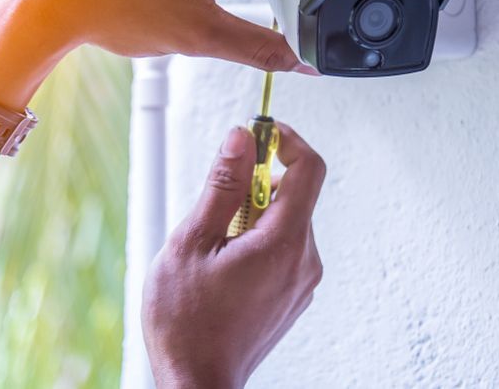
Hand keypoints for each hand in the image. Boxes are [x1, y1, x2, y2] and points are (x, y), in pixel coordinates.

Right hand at [142, 124, 325, 388]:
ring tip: (213, 242)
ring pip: (287, 222)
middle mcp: (304, 261)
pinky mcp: (294, 295)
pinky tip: (224, 263)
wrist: (198, 383)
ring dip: (254, 214)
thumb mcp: (192, 243)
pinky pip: (284, 248)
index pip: (310, 168)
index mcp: (283, 243)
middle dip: (258, 183)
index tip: (259, 135)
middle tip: (218, 195)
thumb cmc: (187, 323)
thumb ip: (221, 186)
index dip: (287, 141)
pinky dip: (258, 239)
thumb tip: (239, 140)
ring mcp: (302, 281)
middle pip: (295, 195)